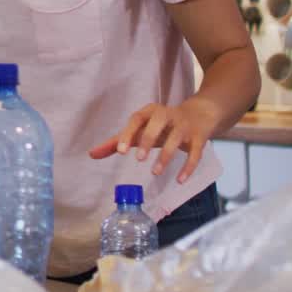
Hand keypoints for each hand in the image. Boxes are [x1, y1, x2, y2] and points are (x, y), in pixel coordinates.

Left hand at [89, 97, 221, 183]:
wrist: (199, 114)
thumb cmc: (162, 125)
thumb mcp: (141, 130)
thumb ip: (117, 141)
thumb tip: (91, 154)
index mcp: (150, 111)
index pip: (137, 119)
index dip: (128, 133)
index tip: (120, 151)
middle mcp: (168, 115)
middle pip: (157, 124)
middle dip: (148, 141)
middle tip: (139, 159)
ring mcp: (185, 125)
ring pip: (176, 138)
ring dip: (166, 156)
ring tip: (155, 172)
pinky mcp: (199, 137)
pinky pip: (195, 152)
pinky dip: (188, 166)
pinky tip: (180, 180)